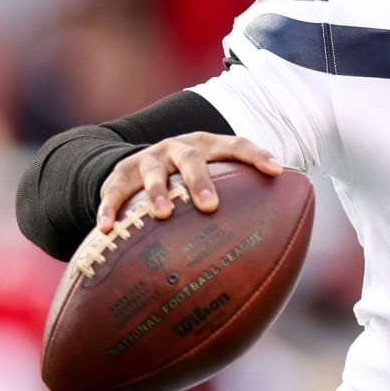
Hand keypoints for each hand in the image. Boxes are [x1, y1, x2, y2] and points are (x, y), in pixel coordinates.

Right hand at [97, 132, 282, 231]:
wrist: (138, 166)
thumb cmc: (189, 183)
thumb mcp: (213, 182)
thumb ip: (241, 202)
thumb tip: (282, 245)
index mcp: (207, 147)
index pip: (236, 145)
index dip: (256, 155)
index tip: (276, 171)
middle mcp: (177, 148)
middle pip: (190, 157)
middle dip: (200, 180)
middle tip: (209, 206)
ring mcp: (148, 160)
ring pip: (152, 171)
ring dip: (156, 192)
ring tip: (161, 214)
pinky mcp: (121, 175)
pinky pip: (114, 191)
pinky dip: (109, 209)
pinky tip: (107, 230)